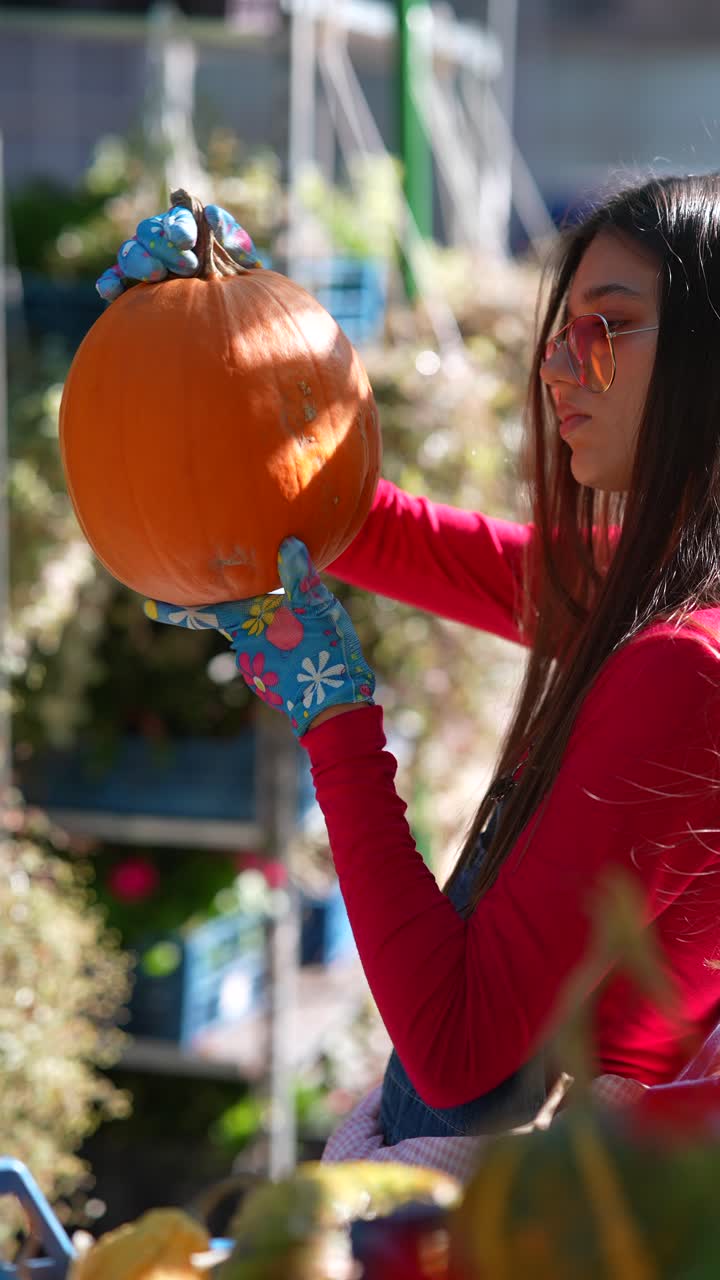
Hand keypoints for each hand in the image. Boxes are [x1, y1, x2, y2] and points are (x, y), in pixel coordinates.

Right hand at [96, 203, 259, 300]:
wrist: (230, 311)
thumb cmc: (237, 279)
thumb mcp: (242, 258)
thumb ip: (232, 236)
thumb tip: (212, 214)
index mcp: (185, 227)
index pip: (176, 218)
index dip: (179, 226)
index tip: (188, 240)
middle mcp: (159, 240)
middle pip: (148, 232)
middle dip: (165, 247)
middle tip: (188, 267)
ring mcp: (143, 262)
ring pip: (129, 252)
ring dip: (140, 261)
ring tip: (157, 276)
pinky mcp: (130, 286)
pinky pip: (114, 279)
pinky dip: (110, 282)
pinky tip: (111, 293)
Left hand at [143, 538, 374, 737]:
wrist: (333, 703)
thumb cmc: (323, 650)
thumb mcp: (316, 607)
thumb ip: (300, 576)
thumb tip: (288, 543)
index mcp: (246, 623)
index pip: (202, 612)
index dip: (174, 610)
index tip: (146, 606)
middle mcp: (243, 646)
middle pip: (234, 621)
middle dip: (237, 612)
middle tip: (250, 600)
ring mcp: (255, 667)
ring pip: (255, 639)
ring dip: (268, 631)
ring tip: (296, 628)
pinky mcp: (270, 681)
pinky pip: (270, 656)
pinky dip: (280, 648)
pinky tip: (302, 647)